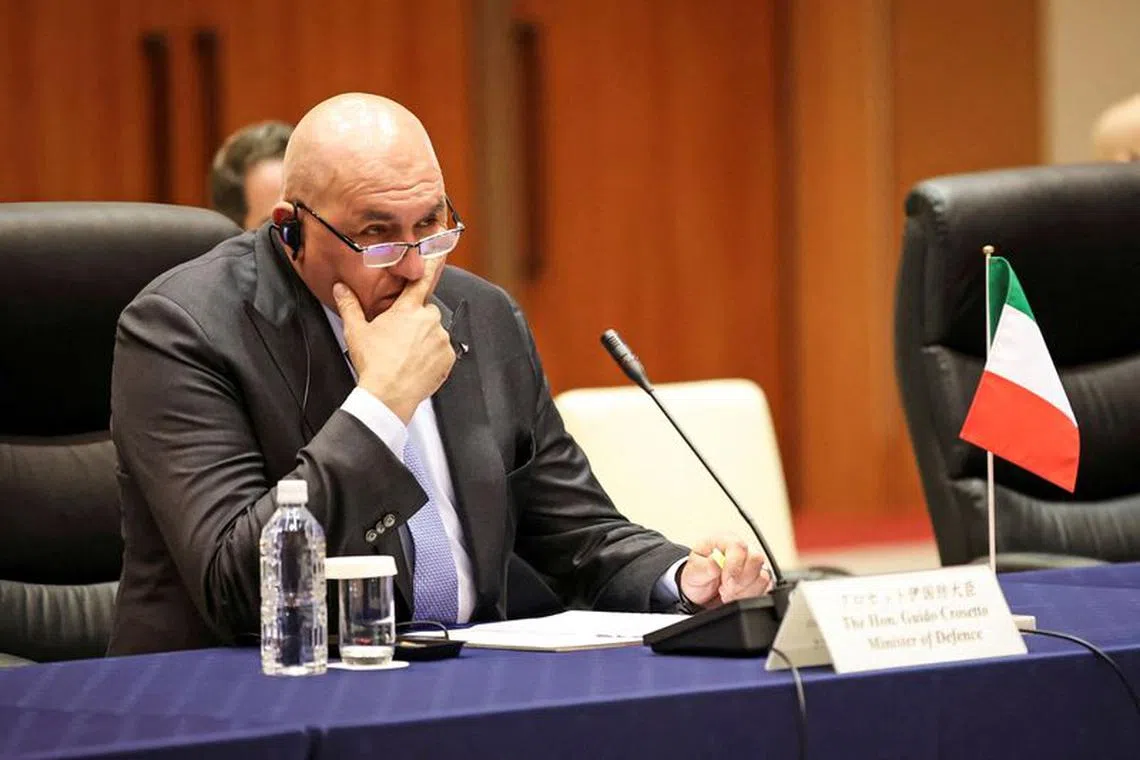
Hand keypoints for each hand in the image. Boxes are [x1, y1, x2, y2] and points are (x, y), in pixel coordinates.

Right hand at [332, 258, 453, 423]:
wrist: (389, 395)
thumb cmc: (373, 364)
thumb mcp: (357, 331)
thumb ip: (350, 305)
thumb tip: (340, 288)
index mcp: (407, 309)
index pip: (420, 280)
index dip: (430, 264)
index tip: (440, 251)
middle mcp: (428, 320)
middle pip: (425, 312)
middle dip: (415, 321)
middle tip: (398, 338)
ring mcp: (441, 339)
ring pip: (434, 333)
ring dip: (424, 340)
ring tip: (405, 355)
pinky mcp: (449, 357)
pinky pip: (442, 351)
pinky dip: (432, 356)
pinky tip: (416, 365)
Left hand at [679, 535, 773, 608]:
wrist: (700, 590)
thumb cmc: (698, 574)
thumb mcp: (692, 570)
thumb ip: (703, 566)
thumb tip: (715, 561)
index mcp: (725, 540)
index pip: (739, 546)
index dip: (734, 566)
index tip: (725, 581)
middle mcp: (743, 550)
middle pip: (756, 559)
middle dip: (740, 580)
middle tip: (725, 588)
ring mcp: (753, 565)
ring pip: (763, 576)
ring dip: (744, 591)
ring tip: (728, 592)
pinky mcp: (759, 579)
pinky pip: (765, 589)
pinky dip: (750, 597)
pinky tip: (736, 596)